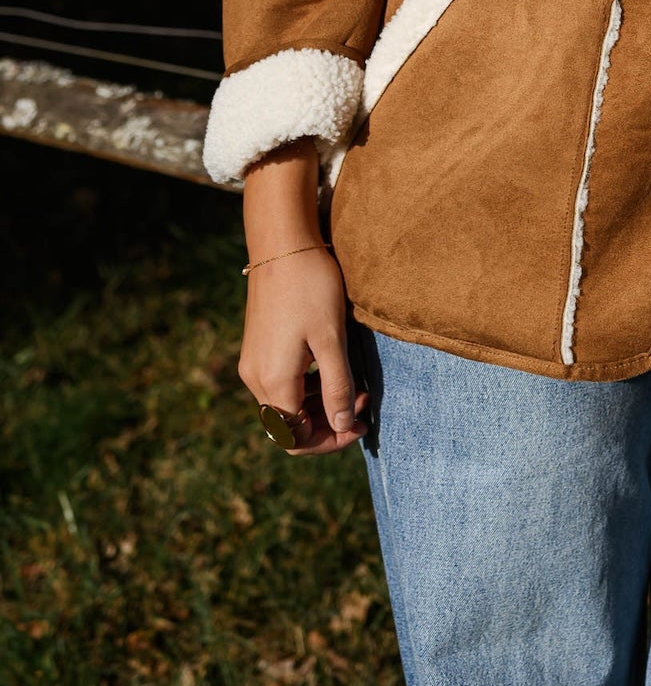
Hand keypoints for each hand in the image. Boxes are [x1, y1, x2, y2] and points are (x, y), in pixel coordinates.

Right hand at [239, 245, 366, 455]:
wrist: (282, 246)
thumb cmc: (311, 288)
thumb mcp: (332, 340)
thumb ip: (337, 388)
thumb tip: (342, 426)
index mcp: (274, 381)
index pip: (295, 437)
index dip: (329, 440)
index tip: (360, 426)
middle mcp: (255, 379)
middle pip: (289, 425)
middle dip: (327, 422)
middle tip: (362, 403)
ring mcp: (253, 363)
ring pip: (285, 406)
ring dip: (318, 405)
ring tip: (354, 386)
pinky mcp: (257, 348)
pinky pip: (281, 384)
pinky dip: (306, 387)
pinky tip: (330, 369)